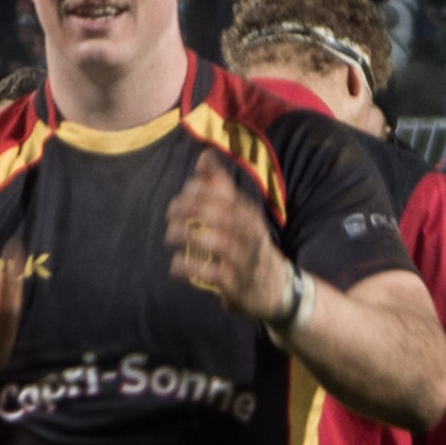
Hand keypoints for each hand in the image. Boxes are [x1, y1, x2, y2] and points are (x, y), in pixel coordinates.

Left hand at [162, 159, 296, 324]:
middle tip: (170, 211)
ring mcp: (245, 259)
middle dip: (193, 209)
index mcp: (248, 214)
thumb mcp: (240, 214)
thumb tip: (204, 155)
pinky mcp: (237, 284)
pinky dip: (192, 268)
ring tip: (170, 234)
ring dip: (190, 235)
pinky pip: (214, 274)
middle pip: (223, 214)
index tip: (185, 190)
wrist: (276, 289)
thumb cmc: (248, 244)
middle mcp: (250, 234)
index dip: (204, 189)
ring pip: (219, 242)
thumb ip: (220, 186)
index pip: (229, 195)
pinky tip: (175, 265)